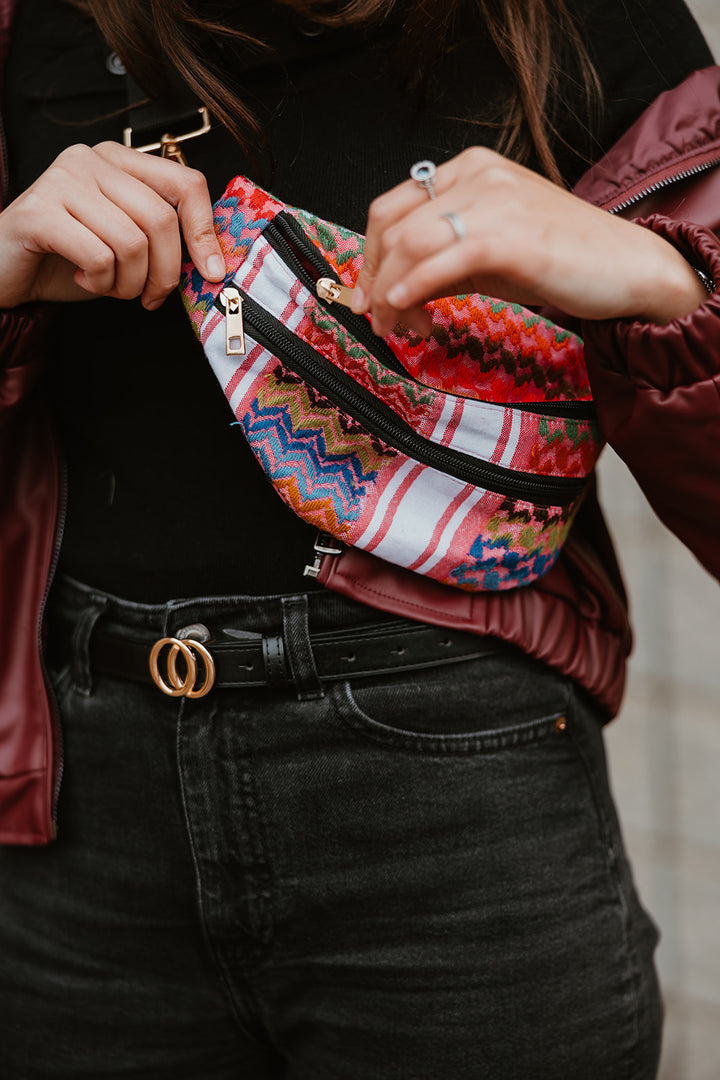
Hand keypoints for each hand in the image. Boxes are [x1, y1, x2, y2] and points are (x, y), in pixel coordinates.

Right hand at [0, 142, 225, 309]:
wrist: (6, 270)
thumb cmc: (68, 256)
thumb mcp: (126, 243)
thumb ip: (162, 238)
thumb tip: (212, 262)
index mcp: (119, 160)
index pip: (184, 183)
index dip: (205, 232)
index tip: (212, 272)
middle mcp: (91, 159)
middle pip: (160, 219)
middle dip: (164, 273)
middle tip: (148, 296)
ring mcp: (62, 179)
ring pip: (132, 242)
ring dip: (128, 282)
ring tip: (109, 286)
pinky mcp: (39, 211)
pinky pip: (98, 256)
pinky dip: (99, 282)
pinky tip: (83, 277)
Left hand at [352, 147, 706, 334]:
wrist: (628, 268)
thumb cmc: (560, 260)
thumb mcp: (487, 254)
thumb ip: (440, 261)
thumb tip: (387, 293)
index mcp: (470, 169)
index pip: (391, 208)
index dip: (369, 258)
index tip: (368, 298)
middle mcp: (477, 175)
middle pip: (391, 226)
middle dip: (373, 280)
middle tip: (380, 321)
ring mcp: (493, 202)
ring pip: (407, 244)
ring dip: (388, 295)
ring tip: (400, 327)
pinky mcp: (507, 238)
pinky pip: (438, 261)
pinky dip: (411, 289)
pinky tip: (406, 313)